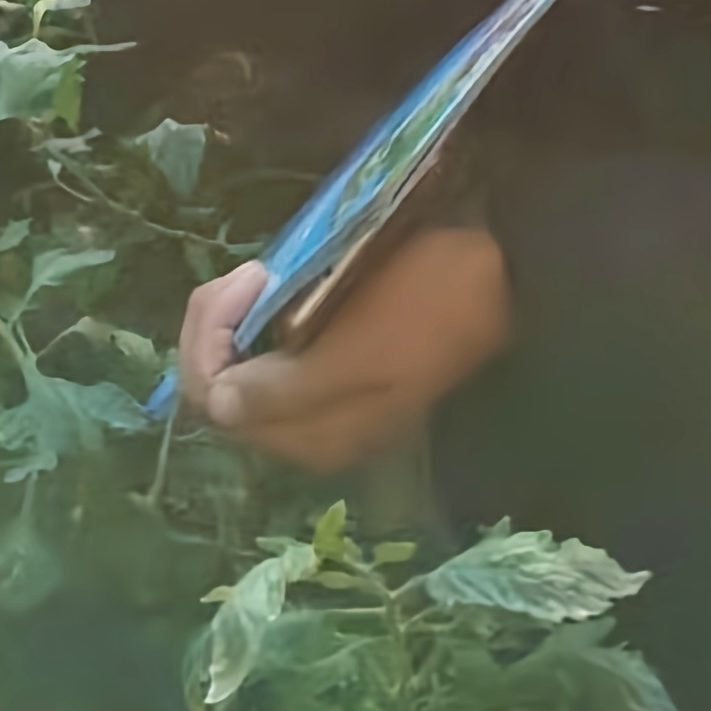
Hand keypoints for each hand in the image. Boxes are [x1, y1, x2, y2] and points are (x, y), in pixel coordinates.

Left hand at [178, 227, 511, 472]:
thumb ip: (287, 389)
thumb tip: (220, 404)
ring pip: (236, 363)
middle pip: (216, 385)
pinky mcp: (334, 364)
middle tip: (255, 271)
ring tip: (267, 274)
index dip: (209, 338)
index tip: (251, 279)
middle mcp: (306, 430)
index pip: (213, 401)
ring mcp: (319, 396)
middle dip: (215, 323)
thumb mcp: (362, 352)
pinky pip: (265, 350)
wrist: (500, 274)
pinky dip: (258, 315)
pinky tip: (278, 286)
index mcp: (312, 439)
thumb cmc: (430, 306)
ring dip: (235, 315)